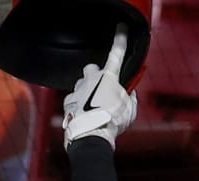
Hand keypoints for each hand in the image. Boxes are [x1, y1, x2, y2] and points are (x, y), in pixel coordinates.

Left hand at [63, 25, 138, 149]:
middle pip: (91, 69)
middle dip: (96, 76)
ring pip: (81, 84)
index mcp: (109, 77)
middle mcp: (91, 79)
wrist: (91, 134)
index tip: (121, 28)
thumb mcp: (130, 110)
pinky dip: (78, 105)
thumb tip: (128, 94)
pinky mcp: (68, 101)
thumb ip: (130, 97)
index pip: (117, 54)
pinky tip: (84, 115)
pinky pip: (73, 99)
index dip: (120, 40)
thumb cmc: (112, 121)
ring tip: (94, 108)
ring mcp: (78, 89)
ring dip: (87, 92)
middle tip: (102, 88)